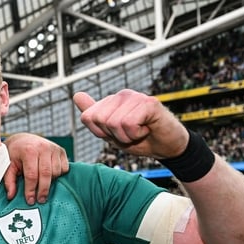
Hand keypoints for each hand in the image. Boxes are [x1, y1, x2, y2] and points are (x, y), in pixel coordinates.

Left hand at [3, 133, 69, 203]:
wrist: (23, 140)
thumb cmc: (14, 155)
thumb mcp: (8, 166)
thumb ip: (9, 181)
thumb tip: (11, 196)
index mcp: (29, 151)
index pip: (32, 175)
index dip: (31, 190)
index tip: (30, 200)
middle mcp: (43, 148)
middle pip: (46, 174)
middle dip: (43, 190)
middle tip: (40, 200)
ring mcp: (54, 148)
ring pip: (56, 172)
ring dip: (50, 182)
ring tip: (42, 186)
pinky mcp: (61, 151)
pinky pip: (64, 168)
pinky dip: (58, 175)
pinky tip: (49, 176)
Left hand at [73, 89, 188, 159]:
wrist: (167, 147)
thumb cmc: (141, 140)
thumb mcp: (111, 133)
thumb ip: (94, 117)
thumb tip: (76, 95)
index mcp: (110, 101)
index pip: (88, 117)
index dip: (100, 133)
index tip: (116, 134)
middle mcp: (121, 95)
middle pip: (99, 120)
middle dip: (113, 135)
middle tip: (130, 134)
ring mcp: (135, 97)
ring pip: (114, 123)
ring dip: (126, 136)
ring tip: (139, 131)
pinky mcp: (149, 103)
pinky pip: (129, 123)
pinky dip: (136, 133)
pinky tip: (147, 128)